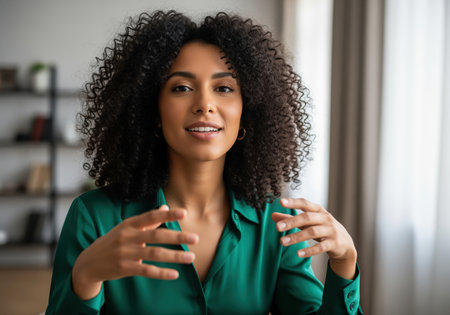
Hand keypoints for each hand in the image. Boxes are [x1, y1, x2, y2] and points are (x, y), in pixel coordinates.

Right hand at [72, 205, 198, 299]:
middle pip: (156, 236)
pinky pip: (146, 270)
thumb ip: (148, 220)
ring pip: (154, 254)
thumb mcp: (127, 228)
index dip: (167, 215)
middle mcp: (127, 237)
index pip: (151, 216)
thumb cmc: (113, 242)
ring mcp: (125, 253)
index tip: (184, 213)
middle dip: (177, 236)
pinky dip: (161, 273)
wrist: (88, 263)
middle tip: (195, 238)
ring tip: (191, 257)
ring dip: (174, 256)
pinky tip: (175, 274)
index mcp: (129, 224)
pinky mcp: (124, 268)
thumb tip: (166, 207)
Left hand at [271, 198, 356, 278]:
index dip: (293, 202)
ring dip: (296, 237)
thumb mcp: (308, 222)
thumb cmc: (322, 229)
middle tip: (278, 227)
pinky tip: (298, 253)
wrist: (345, 243)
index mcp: (318, 210)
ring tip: (282, 241)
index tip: (280, 202)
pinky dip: (310, 250)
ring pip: (312, 232)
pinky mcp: (334, 243)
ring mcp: (330, 230)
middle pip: (307, 218)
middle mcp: (325, 218)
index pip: (305, 203)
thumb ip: (290, 218)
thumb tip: (272, 215)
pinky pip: (321, 247)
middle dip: (292, 222)